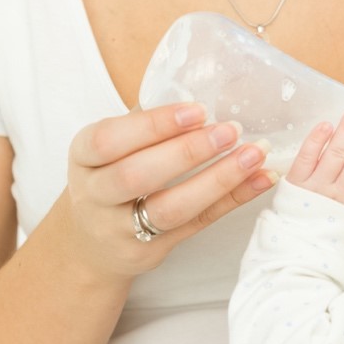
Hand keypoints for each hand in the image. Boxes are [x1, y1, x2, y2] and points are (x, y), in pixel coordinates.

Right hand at [62, 102, 276, 278]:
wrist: (90, 245)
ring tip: (253, 156)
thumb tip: (199, 93)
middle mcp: (96, 195)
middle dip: (187, 152)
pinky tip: (260, 180)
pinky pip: (198, 224)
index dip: (155, 125)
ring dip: (217, 180)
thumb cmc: (109, 181)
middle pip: (138, 175)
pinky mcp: (153, 250)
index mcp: (84, 157)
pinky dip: (232, 201)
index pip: (110, 139)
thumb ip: (144, 126)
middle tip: (230, 131)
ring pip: (171, 208)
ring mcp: (122, 228)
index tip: (197, 110)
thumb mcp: (111, 151)